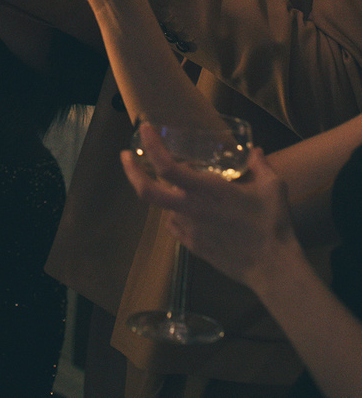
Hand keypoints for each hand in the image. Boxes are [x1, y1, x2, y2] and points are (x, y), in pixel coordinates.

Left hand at [121, 124, 296, 291]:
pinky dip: (175, 214)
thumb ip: (260, 165)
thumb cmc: (272, 225)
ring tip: (174, 186)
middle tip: (126, 156)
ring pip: (163, 208)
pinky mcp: (194, 247)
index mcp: (207, 190)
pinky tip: (186, 211)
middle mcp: (191, 209)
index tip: (145, 130)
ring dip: (164, 194)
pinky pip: (175, 226)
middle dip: (131, 172)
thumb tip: (255, 151)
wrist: (272, 268)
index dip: (152, 147)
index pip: (167, 167)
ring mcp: (189, 230)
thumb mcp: (272, 187)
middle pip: (147, 191)